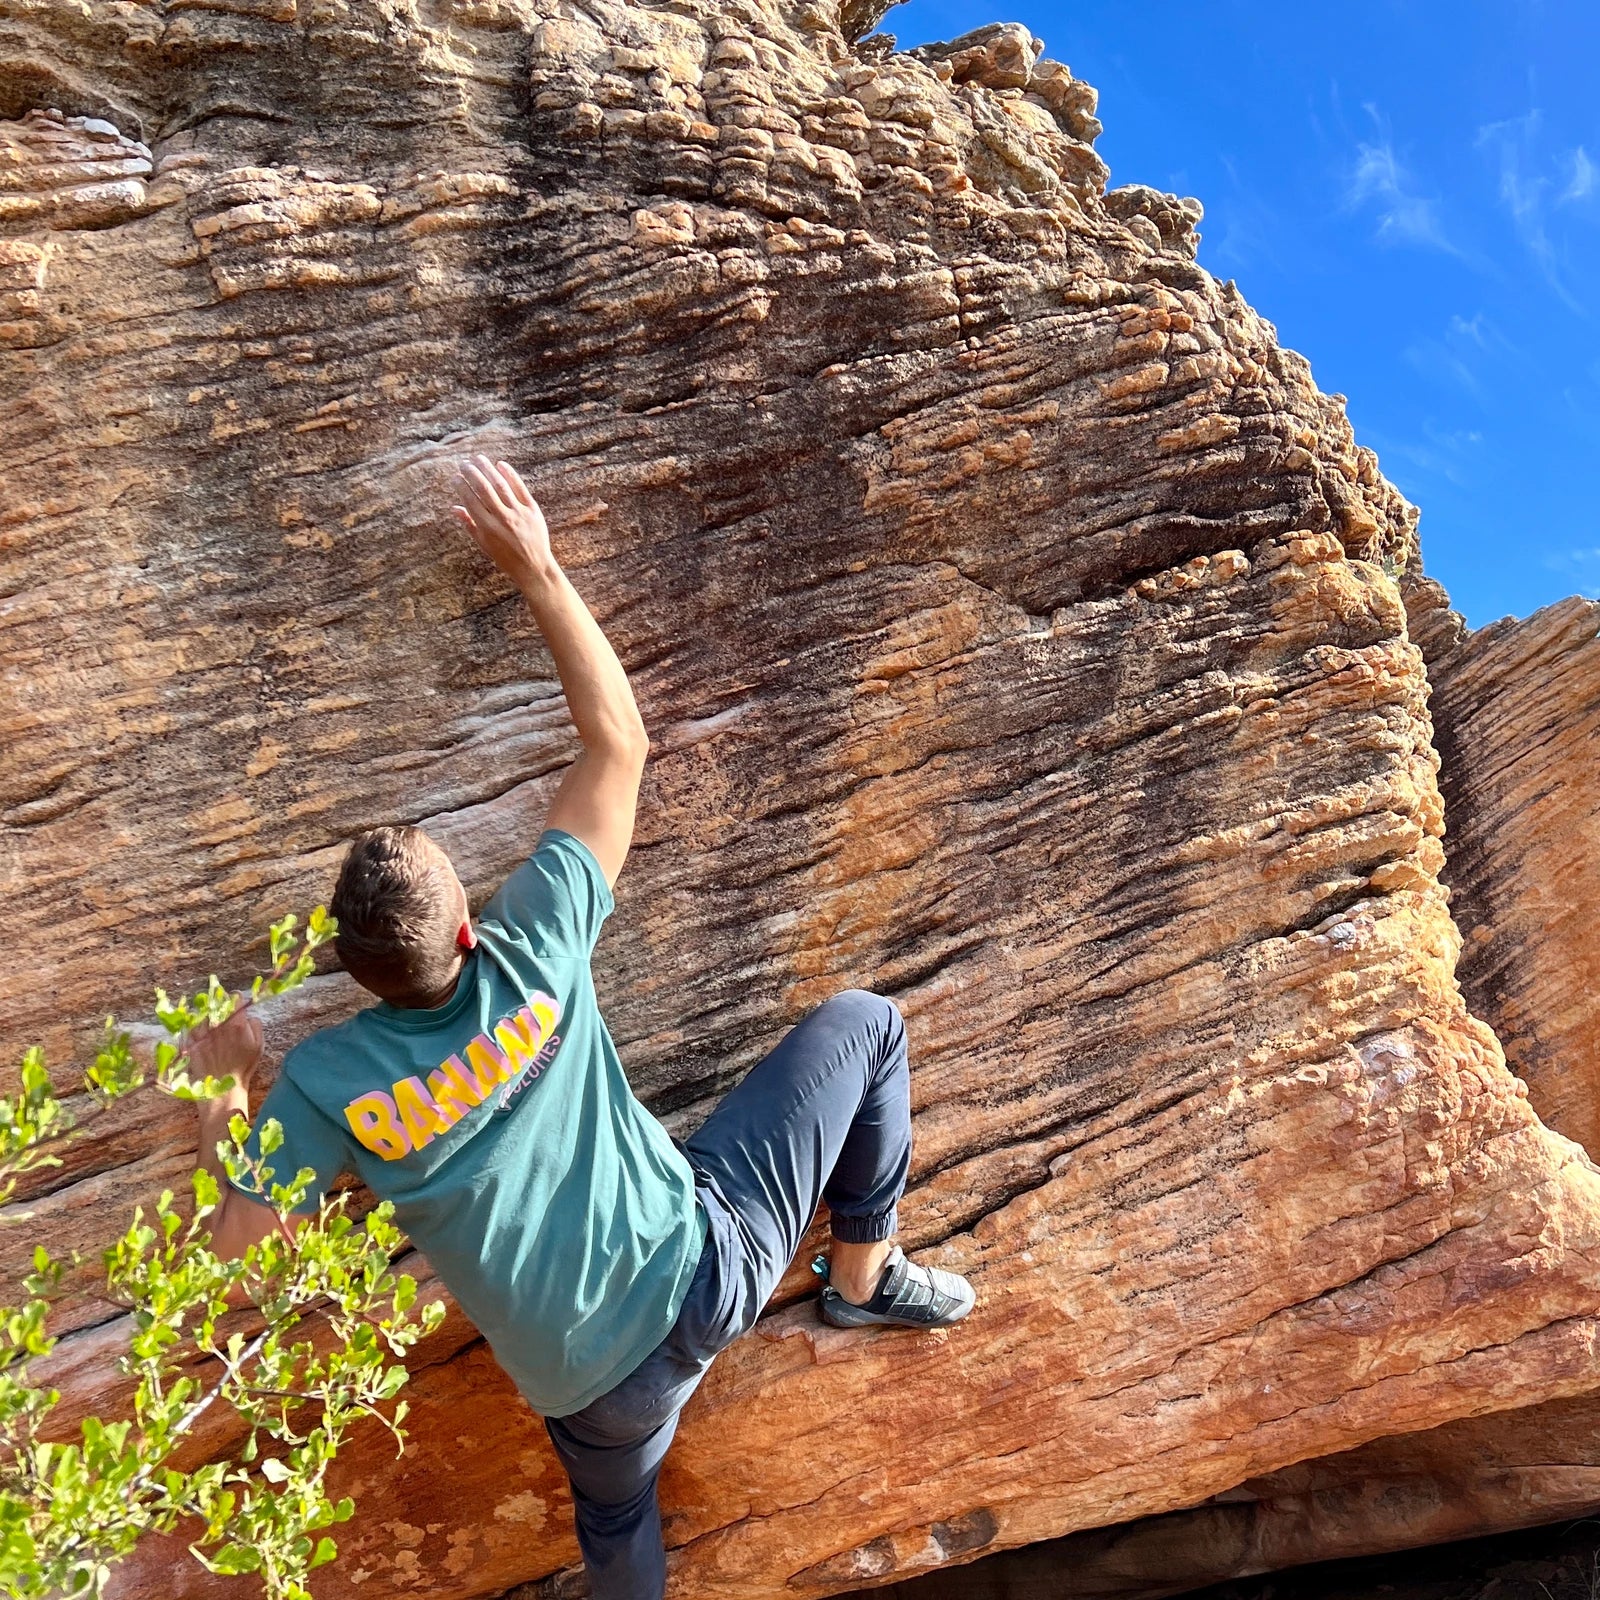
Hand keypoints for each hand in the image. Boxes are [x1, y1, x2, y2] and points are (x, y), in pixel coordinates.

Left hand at [184, 1003, 263, 1089]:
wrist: (222, 1090)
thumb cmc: (242, 1069)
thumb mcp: (258, 1046)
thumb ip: (256, 1026)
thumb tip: (249, 1016)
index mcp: (237, 1024)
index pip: (235, 998)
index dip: (236, 999)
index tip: (236, 1004)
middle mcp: (218, 1025)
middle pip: (217, 1003)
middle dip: (221, 1006)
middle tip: (223, 1014)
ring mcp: (202, 1033)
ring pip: (203, 1013)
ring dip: (207, 1016)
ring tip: (211, 1025)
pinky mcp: (190, 1042)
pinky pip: (191, 1026)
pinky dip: (195, 1027)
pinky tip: (201, 1034)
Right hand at [451, 455, 554, 590]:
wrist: (534, 567)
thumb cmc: (506, 557)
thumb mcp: (484, 544)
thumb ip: (469, 524)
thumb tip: (454, 508)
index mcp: (487, 528)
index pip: (470, 501)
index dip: (461, 487)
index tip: (455, 477)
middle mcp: (502, 518)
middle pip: (484, 489)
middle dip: (471, 473)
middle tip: (463, 463)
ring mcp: (518, 513)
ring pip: (500, 485)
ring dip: (488, 469)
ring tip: (478, 459)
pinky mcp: (533, 510)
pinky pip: (520, 488)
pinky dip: (510, 475)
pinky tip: (500, 464)